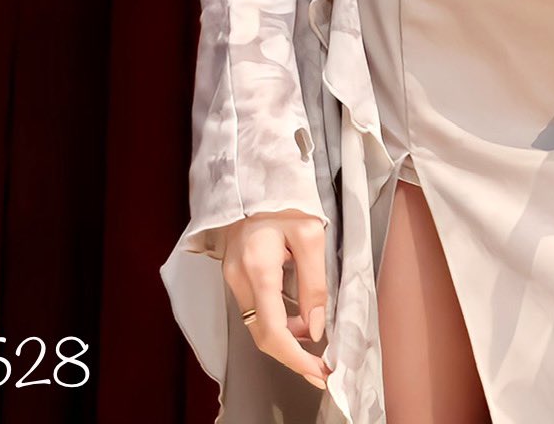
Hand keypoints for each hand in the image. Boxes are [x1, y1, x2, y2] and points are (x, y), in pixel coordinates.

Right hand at [220, 211, 331, 390]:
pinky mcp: (234, 277)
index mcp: (258, 267)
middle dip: (293, 356)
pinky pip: (256, 311)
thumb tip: (316, 328)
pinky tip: (298, 320)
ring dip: (287, 338)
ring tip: (316, 338)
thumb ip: (315, 283)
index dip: (296, 357)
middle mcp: (239, 279)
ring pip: (258, 326)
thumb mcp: (311, 235)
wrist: (253, 181)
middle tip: (321, 369)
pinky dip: (278, 323)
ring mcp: (233, 279)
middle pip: (262, 335)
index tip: (319, 373)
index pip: (273, 330)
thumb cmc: (285, 201)